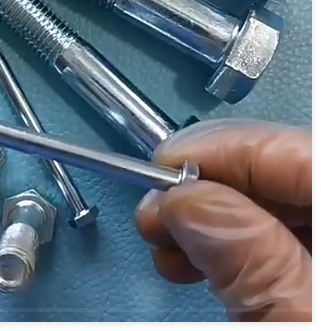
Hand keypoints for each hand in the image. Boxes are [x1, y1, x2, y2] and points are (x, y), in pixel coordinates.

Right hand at [136, 119, 311, 321]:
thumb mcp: (295, 323)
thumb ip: (251, 260)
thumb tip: (183, 199)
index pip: (298, 153)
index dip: (228, 148)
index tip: (163, 165)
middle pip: (278, 167)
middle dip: (205, 183)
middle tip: (156, 209)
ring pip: (266, 196)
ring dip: (203, 213)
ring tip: (162, 242)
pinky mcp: (306, 255)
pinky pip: (267, 228)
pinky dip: (221, 239)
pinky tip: (189, 258)